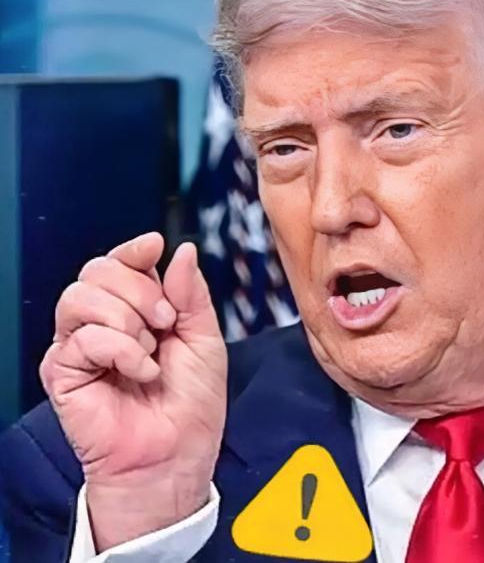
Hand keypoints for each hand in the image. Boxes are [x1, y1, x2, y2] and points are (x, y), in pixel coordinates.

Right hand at [39, 232, 226, 550]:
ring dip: (127, 319)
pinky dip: (121, 350)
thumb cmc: (191, 404)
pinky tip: (140, 370)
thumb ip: (190, 294)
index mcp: (136, 312)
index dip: (134, 250)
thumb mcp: (204, 338)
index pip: (119, 263)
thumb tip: (180, 250)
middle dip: (139, 290)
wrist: (177, 453)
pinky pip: (83, 337)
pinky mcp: (63, 373)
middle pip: (97, 270)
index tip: (154, 246)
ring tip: (150, 349)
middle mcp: (103, 324)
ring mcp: (79, 347)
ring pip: (81, 296)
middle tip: (166, 322)